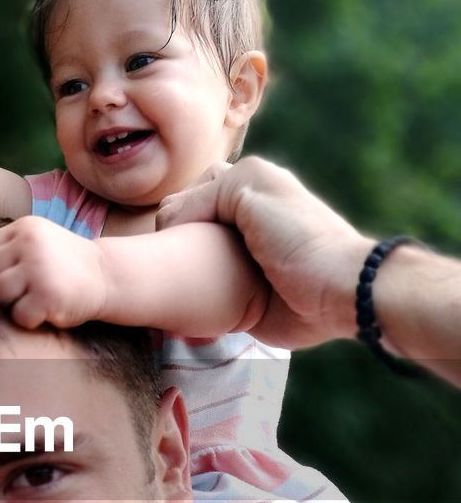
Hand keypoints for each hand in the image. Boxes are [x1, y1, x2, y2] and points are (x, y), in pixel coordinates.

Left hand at [0, 217, 106, 328]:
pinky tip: (48, 310)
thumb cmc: (65, 265)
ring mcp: (39, 268)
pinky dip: (31, 319)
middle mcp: (31, 243)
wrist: (108, 276)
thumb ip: (9, 248)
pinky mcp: (47, 295)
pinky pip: (19, 315)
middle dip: (5, 286)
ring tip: (36, 298)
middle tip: (30, 289)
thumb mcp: (39, 241)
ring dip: (15, 303)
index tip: (19, 274)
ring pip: (0, 294)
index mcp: (26, 227)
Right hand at [157, 157, 373, 349]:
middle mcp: (234, 224)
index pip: (182, 198)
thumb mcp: (248, 190)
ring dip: (177, 279)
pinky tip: (185, 312)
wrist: (336, 293)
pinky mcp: (236, 300)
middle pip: (181, 232)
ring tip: (174, 291)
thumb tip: (165, 229)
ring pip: (185, 266)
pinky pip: (199, 300)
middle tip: (175, 267)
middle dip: (174, 249)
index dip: (175, 218)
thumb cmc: (297, 236)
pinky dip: (189, 306)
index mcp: (240, 190)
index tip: (177, 240)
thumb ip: (199, 196)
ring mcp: (233, 263)